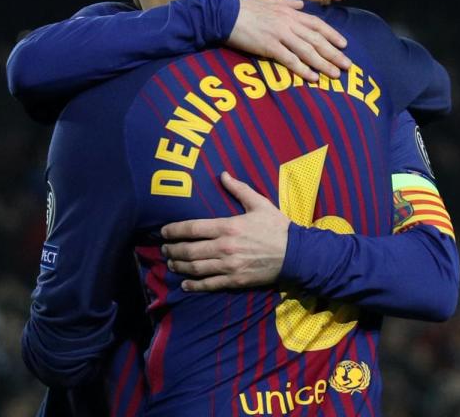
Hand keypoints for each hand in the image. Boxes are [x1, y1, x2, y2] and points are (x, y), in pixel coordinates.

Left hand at [161, 172, 289, 290]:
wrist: (296, 254)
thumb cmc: (277, 227)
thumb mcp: (259, 204)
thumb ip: (239, 189)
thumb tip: (223, 174)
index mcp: (228, 226)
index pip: (192, 228)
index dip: (174, 230)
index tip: (163, 232)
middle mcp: (225, 247)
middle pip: (189, 250)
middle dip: (172, 250)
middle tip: (164, 249)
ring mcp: (229, 266)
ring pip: (195, 268)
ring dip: (179, 266)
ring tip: (171, 263)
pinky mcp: (235, 280)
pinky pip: (209, 284)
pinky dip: (194, 285)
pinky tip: (185, 284)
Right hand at [229, 0, 349, 82]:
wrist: (223, 13)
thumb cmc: (243, 7)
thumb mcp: (268, 1)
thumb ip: (287, 3)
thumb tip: (300, 5)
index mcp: (289, 12)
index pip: (317, 24)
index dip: (332, 35)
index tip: (344, 44)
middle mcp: (288, 22)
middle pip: (317, 39)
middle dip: (334, 53)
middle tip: (348, 65)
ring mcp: (279, 34)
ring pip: (307, 50)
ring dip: (323, 64)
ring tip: (335, 74)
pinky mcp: (269, 46)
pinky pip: (290, 60)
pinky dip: (303, 69)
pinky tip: (313, 78)